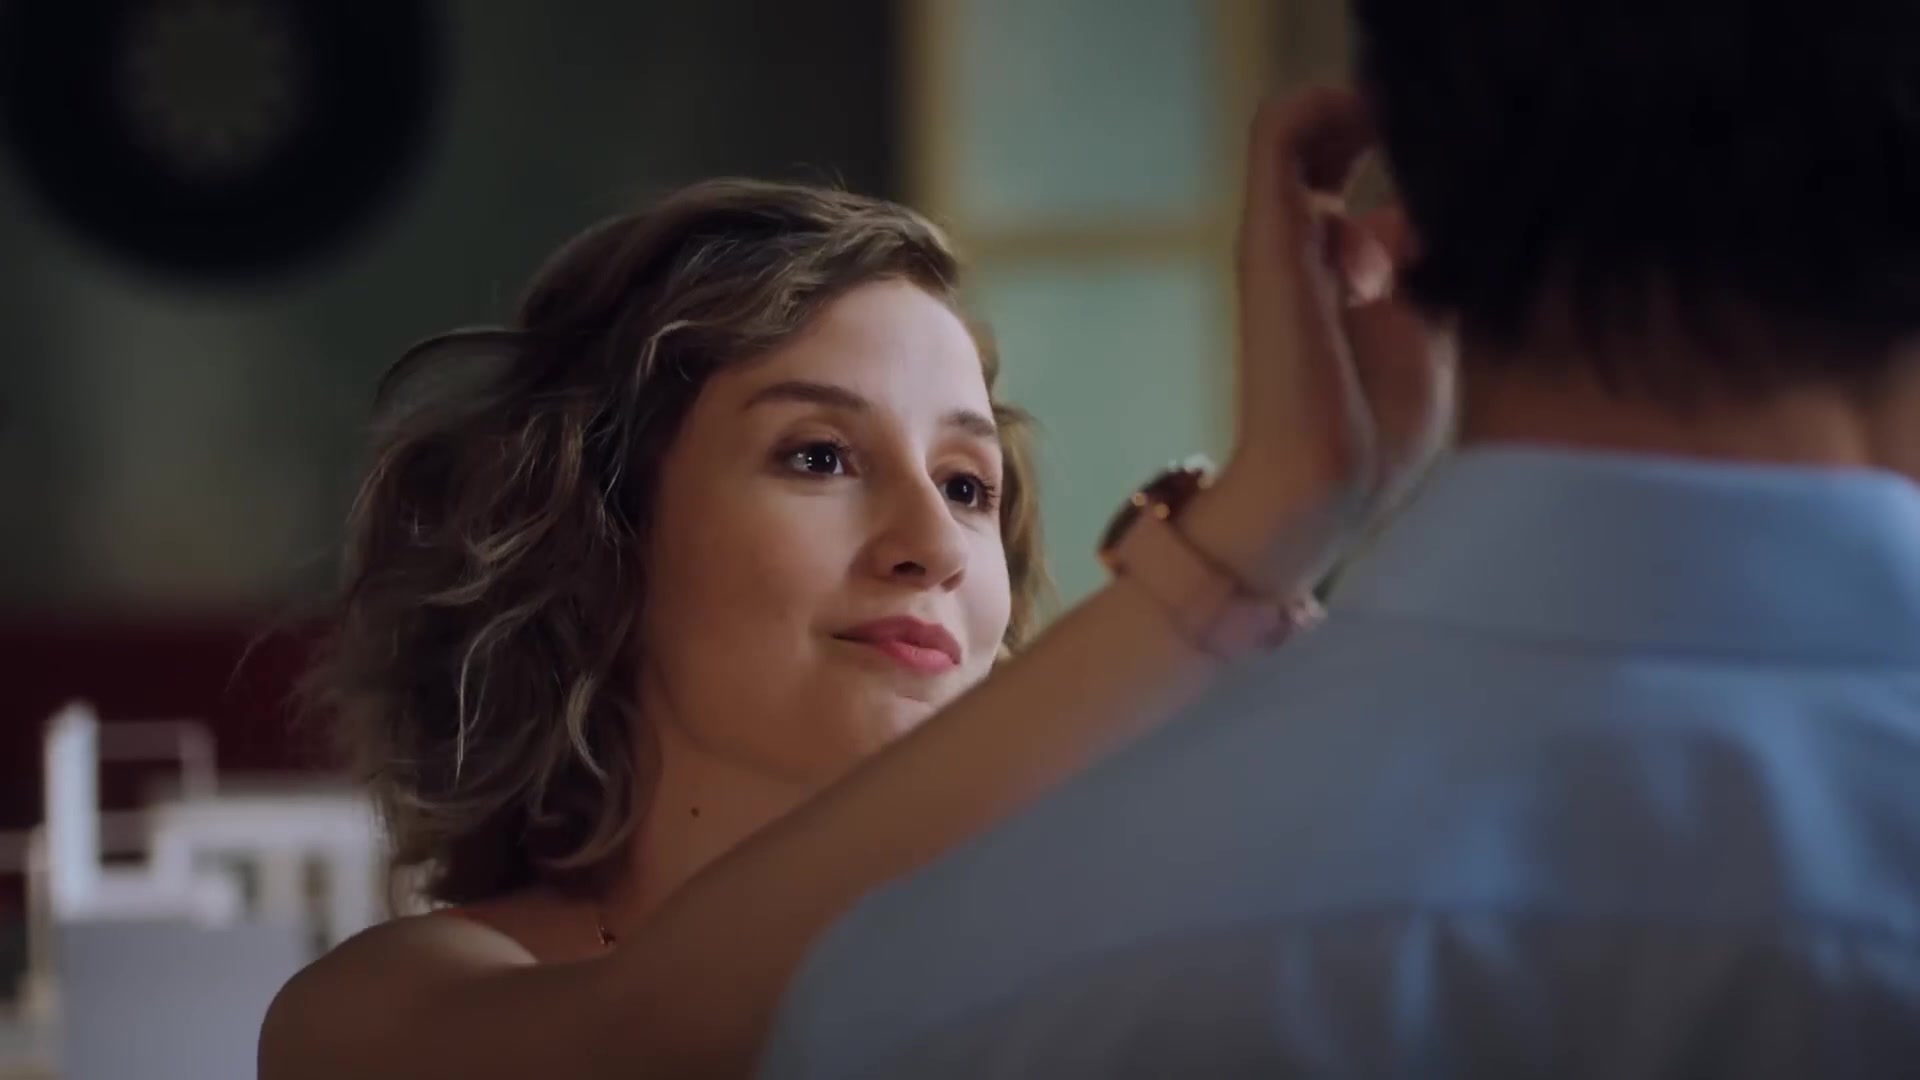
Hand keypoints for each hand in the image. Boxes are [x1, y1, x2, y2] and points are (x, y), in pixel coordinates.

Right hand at [1184, 88, 1454, 593]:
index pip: (1355, 176)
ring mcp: (1283, 237)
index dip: (1410, 153)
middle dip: (1384, 120)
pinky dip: (1323, 102)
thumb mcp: (1427, 335)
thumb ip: (1428, 274)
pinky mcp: (1270, 233)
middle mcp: (1302, 249)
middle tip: (1432, 140)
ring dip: (1359, 109)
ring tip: (1403, 135)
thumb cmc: (1376, 437)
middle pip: (1327, 141)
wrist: (1325, 484)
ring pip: (1301, 122)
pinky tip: (1373, 120)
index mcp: (1337, 274)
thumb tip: (1420, 222)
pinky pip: (1279, 128)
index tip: (1458, 185)